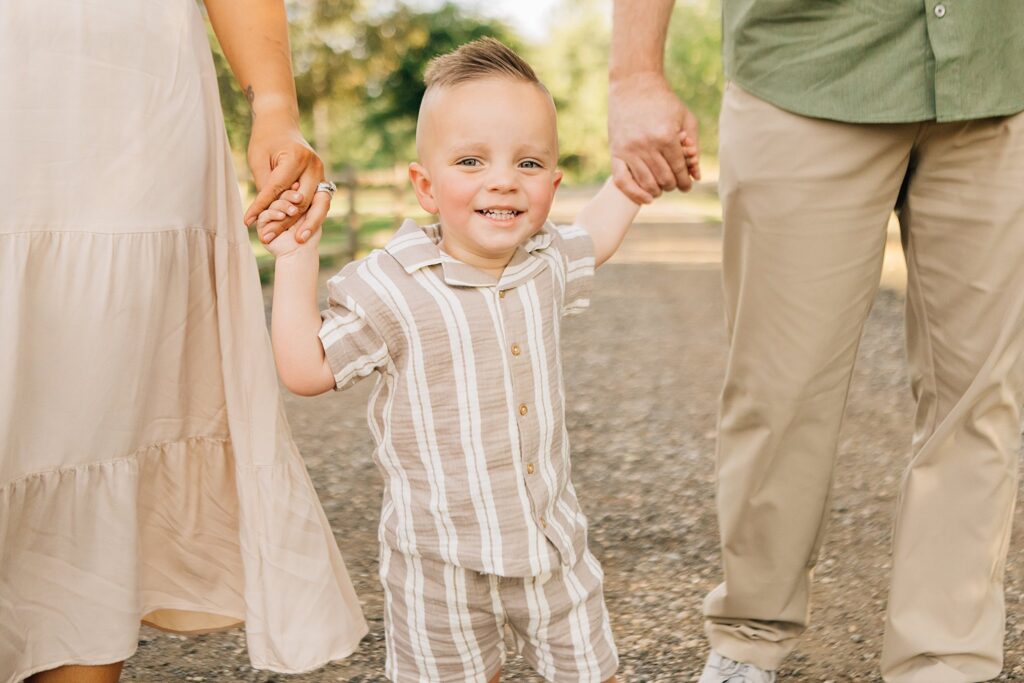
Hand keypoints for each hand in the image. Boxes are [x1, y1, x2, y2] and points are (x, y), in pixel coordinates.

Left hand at [244, 114, 328, 243]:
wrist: (281, 123)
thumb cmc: (266, 139)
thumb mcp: (258, 158)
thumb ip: (265, 185)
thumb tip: (266, 212)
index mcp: (297, 157)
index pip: (278, 189)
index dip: (262, 207)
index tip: (248, 221)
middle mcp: (314, 166)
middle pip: (303, 202)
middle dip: (286, 222)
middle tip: (269, 238)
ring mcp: (322, 173)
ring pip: (318, 206)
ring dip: (308, 225)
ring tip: (297, 241)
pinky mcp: (322, 180)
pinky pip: (320, 203)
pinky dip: (312, 217)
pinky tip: (301, 231)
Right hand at [608, 72, 699, 202]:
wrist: (634, 86)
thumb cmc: (664, 102)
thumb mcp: (685, 119)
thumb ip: (693, 148)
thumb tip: (697, 176)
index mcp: (666, 137)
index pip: (679, 170)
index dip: (686, 181)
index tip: (688, 185)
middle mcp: (647, 146)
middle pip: (664, 180)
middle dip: (673, 185)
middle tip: (675, 184)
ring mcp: (629, 151)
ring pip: (646, 183)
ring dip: (657, 191)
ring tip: (662, 188)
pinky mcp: (616, 153)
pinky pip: (622, 182)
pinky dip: (634, 194)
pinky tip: (646, 198)